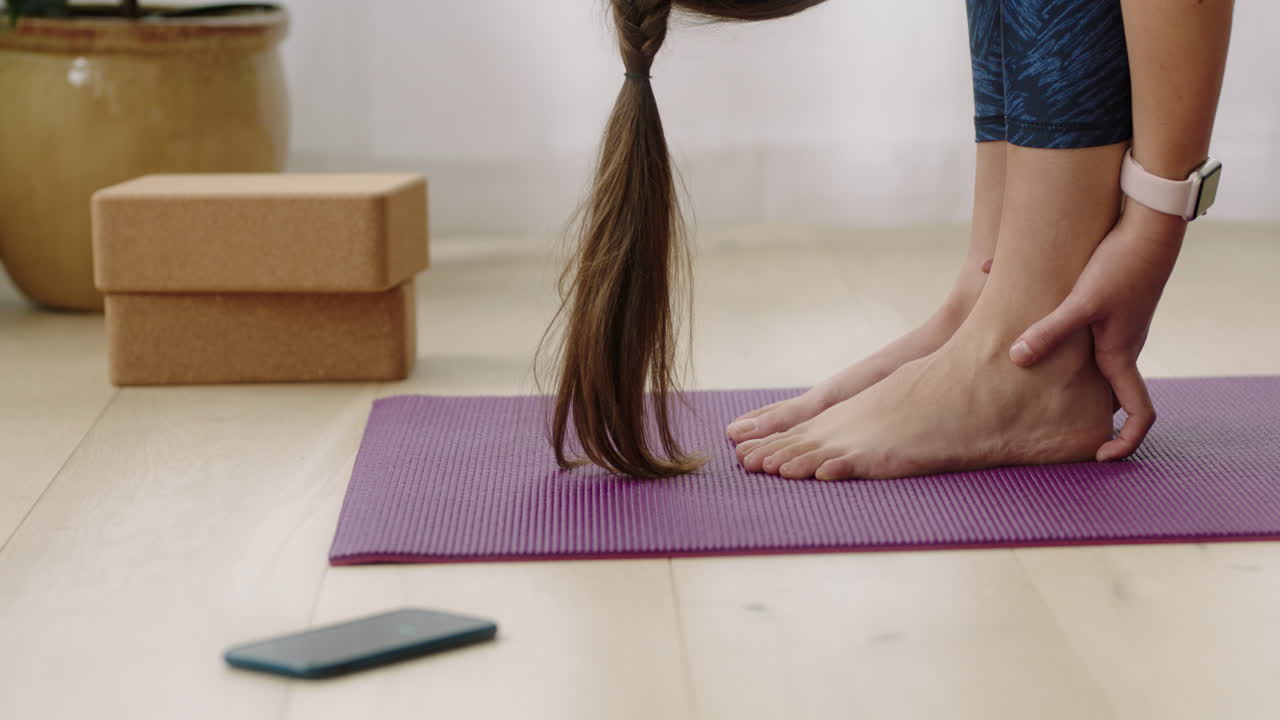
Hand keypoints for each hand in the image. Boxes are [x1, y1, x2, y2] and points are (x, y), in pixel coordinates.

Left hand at [1002, 203, 1186, 460]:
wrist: (1146, 227)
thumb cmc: (1120, 266)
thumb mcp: (1082, 302)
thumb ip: (1049, 331)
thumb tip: (1016, 359)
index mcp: (1120, 357)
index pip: (1139, 415)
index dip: (1126, 443)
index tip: (1099, 457)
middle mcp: (1121, 348)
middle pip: (1110, 396)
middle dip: (1087, 416)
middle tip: (1052, 429)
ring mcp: (1114, 328)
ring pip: (1089, 365)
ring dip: (1063, 377)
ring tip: (1027, 385)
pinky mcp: (1104, 307)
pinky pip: (1078, 335)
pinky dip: (1052, 339)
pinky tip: (1018, 328)